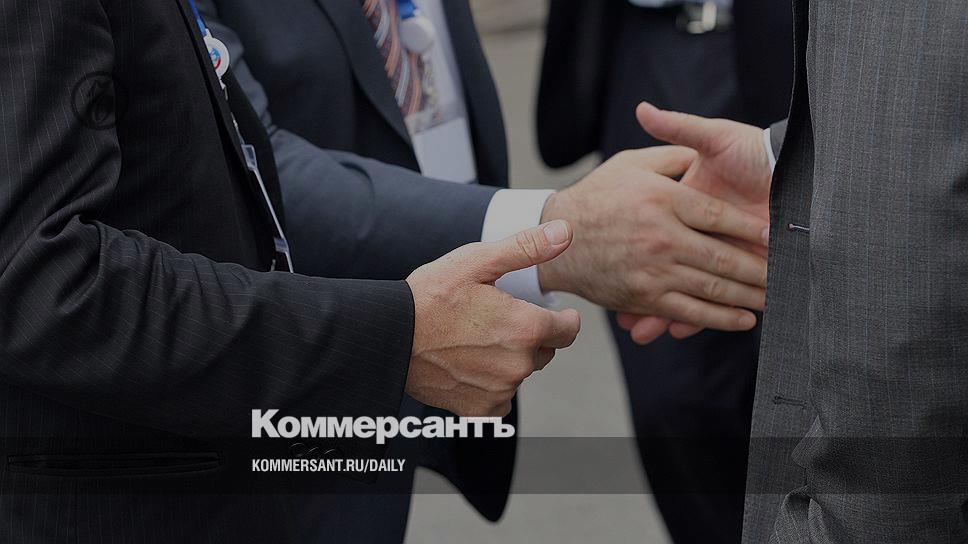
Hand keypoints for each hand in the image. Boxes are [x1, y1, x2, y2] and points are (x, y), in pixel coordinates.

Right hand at [406, 221, 581, 416]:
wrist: (388, 337)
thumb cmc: (430, 296)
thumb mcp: (477, 261)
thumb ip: (527, 248)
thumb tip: (566, 231)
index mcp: (526, 328)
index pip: (568, 330)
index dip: (560, 318)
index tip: (548, 313)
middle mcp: (519, 365)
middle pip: (544, 351)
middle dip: (529, 337)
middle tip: (493, 321)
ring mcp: (499, 391)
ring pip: (520, 373)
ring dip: (508, 360)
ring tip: (474, 341)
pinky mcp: (479, 411)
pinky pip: (500, 400)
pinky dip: (490, 386)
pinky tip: (468, 367)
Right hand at [537, 146, 768, 331]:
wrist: (556, 238)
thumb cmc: (596, 194)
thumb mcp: (631, 163)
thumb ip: (672, 152)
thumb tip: (702, 151)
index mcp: (662, 200)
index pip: (718, 216)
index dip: (752, 227)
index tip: (777, 234)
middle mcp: (660, 237)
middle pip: (723, 257)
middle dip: (761, 269)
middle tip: (788, 274)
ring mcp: (653, 271)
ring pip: (712, 288)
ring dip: (749, 297)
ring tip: (775, 298)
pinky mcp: (643, 297)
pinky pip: (688, 312)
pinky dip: (719, 318)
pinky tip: (744, 319)